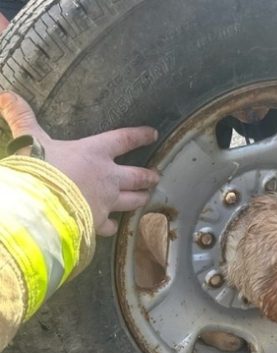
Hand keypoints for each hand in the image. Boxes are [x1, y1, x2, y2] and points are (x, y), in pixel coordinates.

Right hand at [0, 91, 159, 236]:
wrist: (38, 207)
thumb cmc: (38, 169)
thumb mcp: (29, 140)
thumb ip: (22, 118)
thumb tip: (6, 94)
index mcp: (95, 152)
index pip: (124, 140)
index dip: (140, 136)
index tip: (153, 134)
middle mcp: (108, 177)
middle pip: (137, 176)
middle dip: (149, 176)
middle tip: (156, 176)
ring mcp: (106, 202)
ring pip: (132, 201)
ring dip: (140, 199)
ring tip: (147, 197)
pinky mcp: (98, 222)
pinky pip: (110, 225)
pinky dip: (113, 226)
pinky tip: (113, 228)